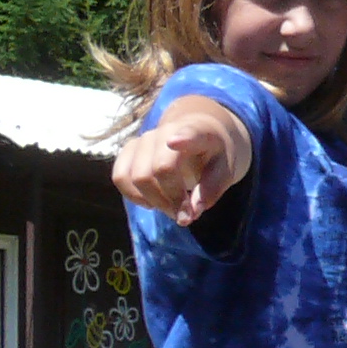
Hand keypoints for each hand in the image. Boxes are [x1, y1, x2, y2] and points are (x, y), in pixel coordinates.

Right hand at [111, 110, 234, 226]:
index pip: (189, 133)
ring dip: (153, 201)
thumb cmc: (214, 154)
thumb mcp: (226, 171)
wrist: (199, 132)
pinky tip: (153, 201)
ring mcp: (143, 139)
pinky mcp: (128, 150)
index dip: (182, 138)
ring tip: (172, 208)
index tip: (174, 142)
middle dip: (171, 200)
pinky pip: (120, 176)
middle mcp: (165, 132)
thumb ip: (212, 190)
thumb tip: (191, 213)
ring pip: (135, 176)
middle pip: (156, 170)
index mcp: (199, 132)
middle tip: (186, 215)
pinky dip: (134, 196)